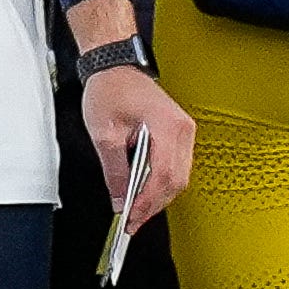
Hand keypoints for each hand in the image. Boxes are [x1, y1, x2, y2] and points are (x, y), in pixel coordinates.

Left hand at [82, 65, 191, 236]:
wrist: (116, 67)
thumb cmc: (111, 89)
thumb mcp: (104, 133)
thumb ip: (114, 169)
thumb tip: (120, 197)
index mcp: (168, 127)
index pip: (163, 176)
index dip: (147, 202)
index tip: (131, 217)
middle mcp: (183, 130)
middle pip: (176, 181)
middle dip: (154, 205)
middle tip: (132, 222)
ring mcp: (184, 132)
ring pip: (179, 177)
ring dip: (158, 197)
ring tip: (136, 212)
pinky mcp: (179, 134)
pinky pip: (175, 166)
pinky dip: (160, 183)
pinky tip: (144, 193)